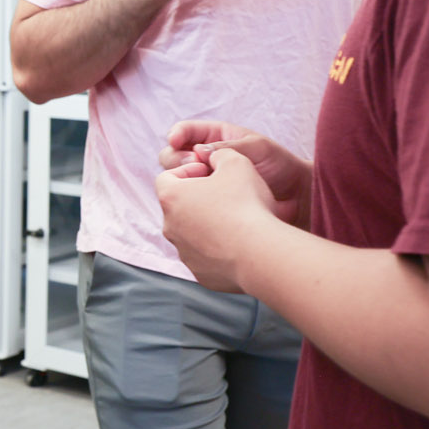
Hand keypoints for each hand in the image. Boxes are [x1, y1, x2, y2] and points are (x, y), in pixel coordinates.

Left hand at [157, 147, 282, 292]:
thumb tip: (213, 157)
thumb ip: (220, 153)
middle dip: (199, 198)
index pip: (167, 178)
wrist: (261, 254)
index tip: (211, 172)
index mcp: (171, 198)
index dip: (189, 170)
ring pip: (192, 234)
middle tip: (226, 195)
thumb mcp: (237, 161)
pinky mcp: (201, 274)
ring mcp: (184, 254)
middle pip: (179, 207)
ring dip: (209, 224)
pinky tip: (241, 243)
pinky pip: (207, 257)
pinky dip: (219, 249)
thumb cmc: (246, 203)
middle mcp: (170, 228)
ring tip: (237, 220)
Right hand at [159, 120, 311, 228]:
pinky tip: (201, 200)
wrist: (296, 198)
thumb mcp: (258, 148)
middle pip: (173, 155)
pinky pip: (188, 200)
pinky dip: (188, 199)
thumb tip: (198, 151)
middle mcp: (205, 159)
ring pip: (177, 179)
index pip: (186, 132)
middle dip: (177, 158)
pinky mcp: (208, 203)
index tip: (174, 140)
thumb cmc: (281, 166)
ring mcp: (205, 182)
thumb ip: (230, 146)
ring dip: (182, 179)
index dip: (177, 134)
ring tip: (201, 184)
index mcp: (216, 138)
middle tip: (193, 166)